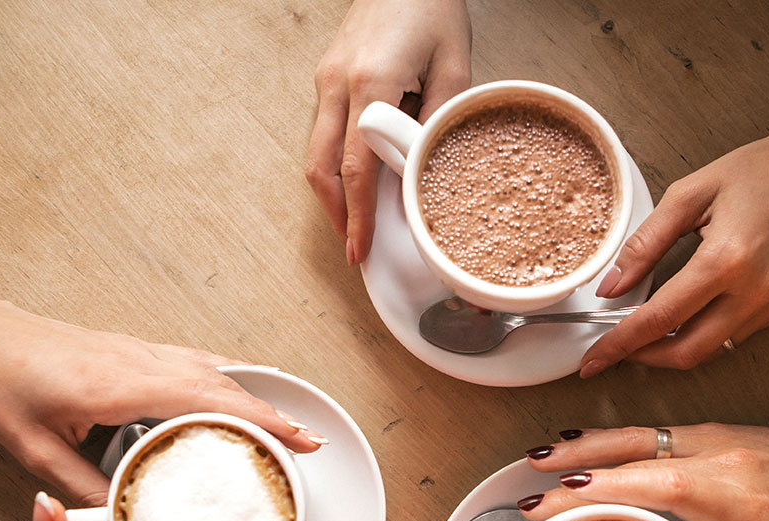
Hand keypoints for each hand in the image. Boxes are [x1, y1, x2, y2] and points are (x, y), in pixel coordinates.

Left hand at [0, 284, 324, 505]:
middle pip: (225, 384)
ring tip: (285, 423)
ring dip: (254, 395)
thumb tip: (123, 520)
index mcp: (123, 387)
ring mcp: (138, 349)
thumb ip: (83, 489)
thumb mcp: (35, 450)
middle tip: (311, 442)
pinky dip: (225, 378)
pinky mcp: (131, 348)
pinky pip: (193, 361)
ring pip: (213, 369)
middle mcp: (140, 361)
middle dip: (274, 413)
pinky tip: (236, 389)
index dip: (263, 422)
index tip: (301, 441)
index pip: (211, 402)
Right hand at [306, 0, 470, 264]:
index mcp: (372, 82)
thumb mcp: (454, 66)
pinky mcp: (327, 75)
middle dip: (336, 215)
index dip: (358, 216)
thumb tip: (425, 175)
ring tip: (356, 223)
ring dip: (333, 193)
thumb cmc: (432, 6)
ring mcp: (326, 78)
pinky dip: (335, 165)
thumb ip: (438, 122)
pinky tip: (357, 183)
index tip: (361, 249)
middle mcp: (338, 83)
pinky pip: (323, 131)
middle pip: (321, 168)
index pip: (356, 168)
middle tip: (355, 249)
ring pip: (315, 152)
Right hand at [518, 425, 768, 520]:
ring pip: (633, 435)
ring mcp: (707, 438)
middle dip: (573, 473)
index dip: (599, 492)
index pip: (653, 486)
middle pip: (631, 455)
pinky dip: (606, 442)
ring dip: (582, 448)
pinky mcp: (703, 431)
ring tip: (537, 462)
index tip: (553, 507)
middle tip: (527, 496)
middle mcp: (715, 458)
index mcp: (734, 497)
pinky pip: (645, 432)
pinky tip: (580, 451)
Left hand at [580, 129, 768, 374]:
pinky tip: (684, 318)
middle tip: (613, 351)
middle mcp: (755, 291)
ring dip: (671, 350)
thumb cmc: (757, 173)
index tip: (593, 361)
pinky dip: (701, 335)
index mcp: (726, 260)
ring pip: (710, 350)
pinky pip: (733, 336)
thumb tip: (611, 288)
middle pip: (686, 352)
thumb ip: (643, 246)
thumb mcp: (687, 196)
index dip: (619, 345)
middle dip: (643, 358)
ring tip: (643, 334)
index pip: (659, 319)